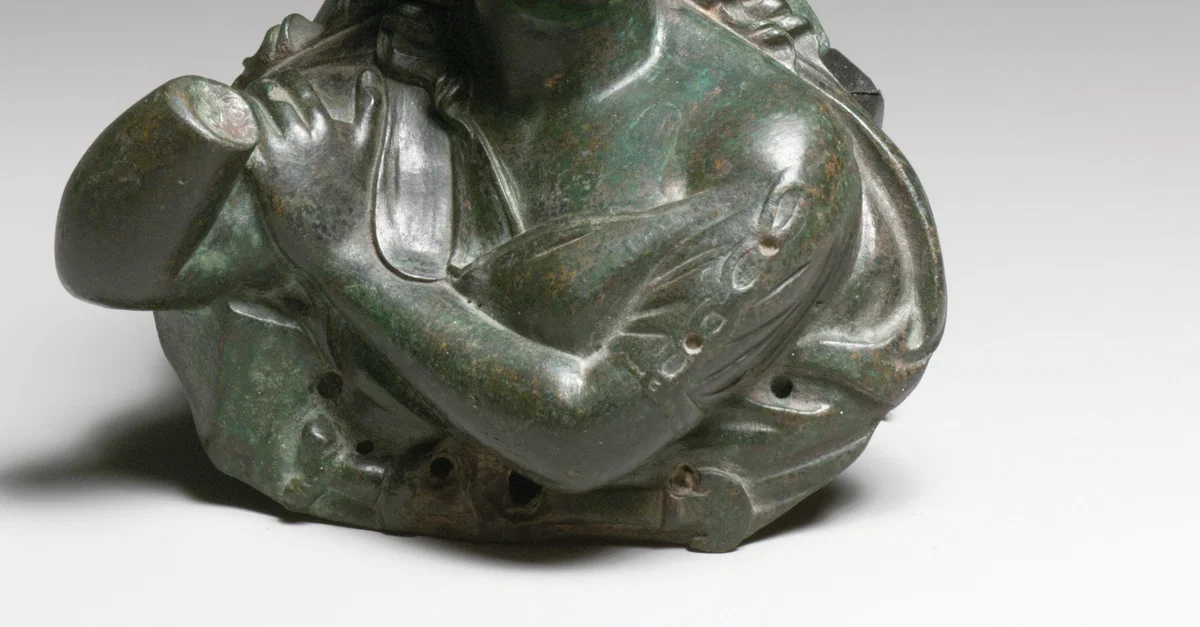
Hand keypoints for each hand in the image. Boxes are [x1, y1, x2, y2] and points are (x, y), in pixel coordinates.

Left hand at [245, 69, 385, 274]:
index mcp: (327, 129)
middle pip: (270, 97)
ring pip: (250, 114)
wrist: (342, 246)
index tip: (273, 88)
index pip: (298, 88)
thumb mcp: (369, 149)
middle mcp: (304, 137)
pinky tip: (221, 138)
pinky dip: (228, 132)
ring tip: (229, 114)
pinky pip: (238, 142)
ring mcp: (283, 156)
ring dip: (236, 108)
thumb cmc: (355, 198)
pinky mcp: (264, 177)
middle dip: (255, 93)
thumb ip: (372, 109)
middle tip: (246, 100)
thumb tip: (369, 73)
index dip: (282, 84)